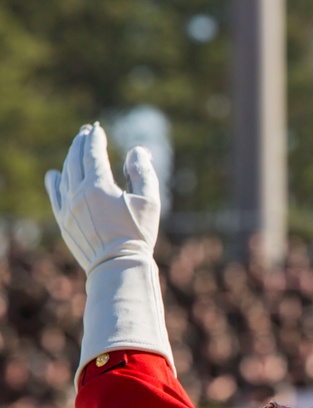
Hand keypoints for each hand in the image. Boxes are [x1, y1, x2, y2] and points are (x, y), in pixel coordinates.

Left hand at [43, 122, 173, 379]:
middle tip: (86, 133)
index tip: (97, 129)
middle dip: (80, 144)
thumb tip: (137, 151)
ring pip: (65, 175)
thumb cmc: (137, 234)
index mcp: (98, 186)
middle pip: (75, 160)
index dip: (95, 139)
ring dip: (70, 159)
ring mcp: (68, 208)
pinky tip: (54, 174)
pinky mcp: (64, 222)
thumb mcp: (149, 201)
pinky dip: (55, 181)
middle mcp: (78, 193)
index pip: (93, 153)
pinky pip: (55, 195)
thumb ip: (143, 172)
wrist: (118, 266)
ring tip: (75, 150)